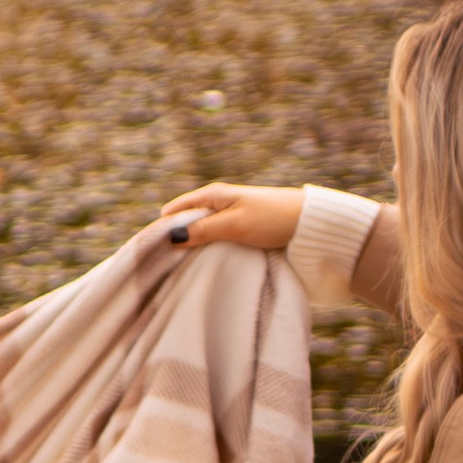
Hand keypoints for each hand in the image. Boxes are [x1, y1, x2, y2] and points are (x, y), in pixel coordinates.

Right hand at [156, 183, 303, 256]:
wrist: (309, 222)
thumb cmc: (272, 219)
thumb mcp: (234, 225)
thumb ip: (203, 230)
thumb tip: (170, 237)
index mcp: (212, 195)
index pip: (173, 210)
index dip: (162, 229)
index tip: (153, 253)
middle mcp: (216, 203)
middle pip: (184, 222)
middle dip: (176, 240)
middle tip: (166, 266)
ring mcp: (227, 216)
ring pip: (198, 232)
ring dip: (192, 247)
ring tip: (183, 268)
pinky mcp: (237, 228)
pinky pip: (213, 238)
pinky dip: (207, 248)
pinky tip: (205, 262)